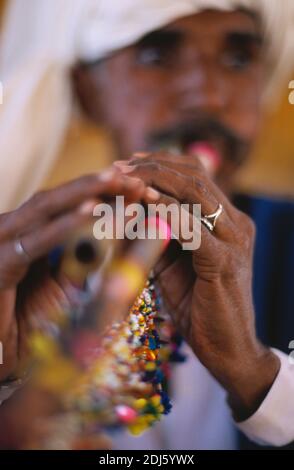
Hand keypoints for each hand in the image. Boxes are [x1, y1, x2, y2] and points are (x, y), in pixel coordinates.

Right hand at [0, 171, 149, 382]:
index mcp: (30, 234)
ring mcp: (2, 242)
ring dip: (87, 192)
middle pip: (62, 198)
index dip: (107, 195)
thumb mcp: (65, 288)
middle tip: (141, 180)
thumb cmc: (27, 325)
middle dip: (103, 186)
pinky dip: (66, 225)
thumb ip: (86, 261)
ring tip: (121, 181)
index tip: (143, 191)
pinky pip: (37, 241)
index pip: (70, 205)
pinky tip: (92, 211)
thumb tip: (121, 236)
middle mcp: (14, 231)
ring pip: (48, 207)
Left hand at [115, 153, 279, 419]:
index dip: (161, 162)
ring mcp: (234, 240)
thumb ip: (155, 232)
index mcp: (226, 220)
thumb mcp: (171, 261)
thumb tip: (124, 205)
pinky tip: (143, 207)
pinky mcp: (225, 262)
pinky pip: (193, 229)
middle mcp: (236, 223)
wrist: (228, 349)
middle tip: (118, 169)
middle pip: (195, 176)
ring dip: (156, 184)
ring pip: (196, 195)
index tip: (127, 163)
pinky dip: (166, 214)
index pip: (196, 174)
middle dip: (152, 168)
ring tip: (124, 183)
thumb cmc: (196, 304)